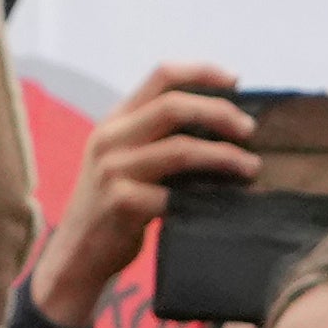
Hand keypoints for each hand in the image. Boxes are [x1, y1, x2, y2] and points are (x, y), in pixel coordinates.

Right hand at [27, 63, 259, 318]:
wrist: (76, 255)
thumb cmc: (114, 206)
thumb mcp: (125, 159)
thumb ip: (158, 137)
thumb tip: (224, 124)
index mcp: (115, 120)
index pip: (162, 75)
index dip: (203, 72)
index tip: (237, 82)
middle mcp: (110, 138)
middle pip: (175, 106)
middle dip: (221, 114)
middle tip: (250, 130)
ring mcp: (112, 171)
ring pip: (181, 149)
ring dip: (224, 156)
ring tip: (251, 167)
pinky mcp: (121, 204)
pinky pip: (176, 194)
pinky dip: (208, 196)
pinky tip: (226, 201)